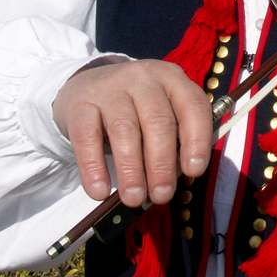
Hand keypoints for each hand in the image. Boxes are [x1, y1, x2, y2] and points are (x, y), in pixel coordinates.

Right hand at [53, 59, 213, 205]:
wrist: (88, 86)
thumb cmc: (136, 108)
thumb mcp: (161, 112)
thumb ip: (175, 139)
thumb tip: (176, 179)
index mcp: (172, 79)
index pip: (193, 106)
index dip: (196, 140)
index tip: (193, 171)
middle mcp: (143, 79)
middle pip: (158, 121)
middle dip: (162, 164)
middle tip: (161, 195)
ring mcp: (110, 88)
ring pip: (124, 130)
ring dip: (131, 169)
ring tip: (134, 198)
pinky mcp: (80, 104)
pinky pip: (87, 137)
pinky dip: (94, 167)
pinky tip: (100, 191)